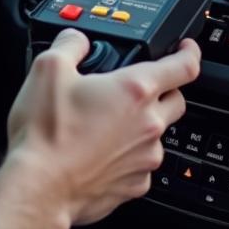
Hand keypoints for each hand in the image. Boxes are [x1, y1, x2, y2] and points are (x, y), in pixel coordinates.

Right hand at [6, 31, 200, 228]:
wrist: (39, 188)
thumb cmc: (46, 134)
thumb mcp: (48, 69)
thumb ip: (70, 44)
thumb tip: (77, 40)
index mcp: (134, 90)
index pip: (183, 66)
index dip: (189, 52)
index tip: (186, 48)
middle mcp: (148, 124)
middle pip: (176, 100)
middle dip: (163, 89)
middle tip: (135, 87)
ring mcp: (145, 158)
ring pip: (157, 133)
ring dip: (141, 124)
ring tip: (105, 122)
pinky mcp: (135, 185)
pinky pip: (141, 163)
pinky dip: (127, 154)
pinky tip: (98, 151)